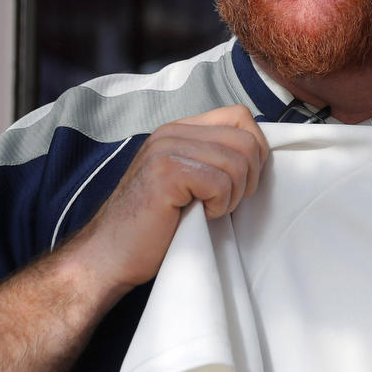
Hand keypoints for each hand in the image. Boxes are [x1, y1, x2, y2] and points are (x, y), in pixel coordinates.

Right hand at [69, 106, 268, 294]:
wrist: (111, 255)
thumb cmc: (154, 227)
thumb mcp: (189, 182)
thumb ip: (213, 158)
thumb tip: (260, 152)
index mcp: (179, 129)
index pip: (240, 116)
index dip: (254, 150)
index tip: (239, 182)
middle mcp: (171, 132)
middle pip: (246, 140)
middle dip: (248, 179)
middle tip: (224, 203)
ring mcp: (166, 149)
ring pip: (238, 162)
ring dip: (232, 196)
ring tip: (208, 210)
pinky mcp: (166, 172)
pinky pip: (221, 183)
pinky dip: (219, 207)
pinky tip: (198, 216)